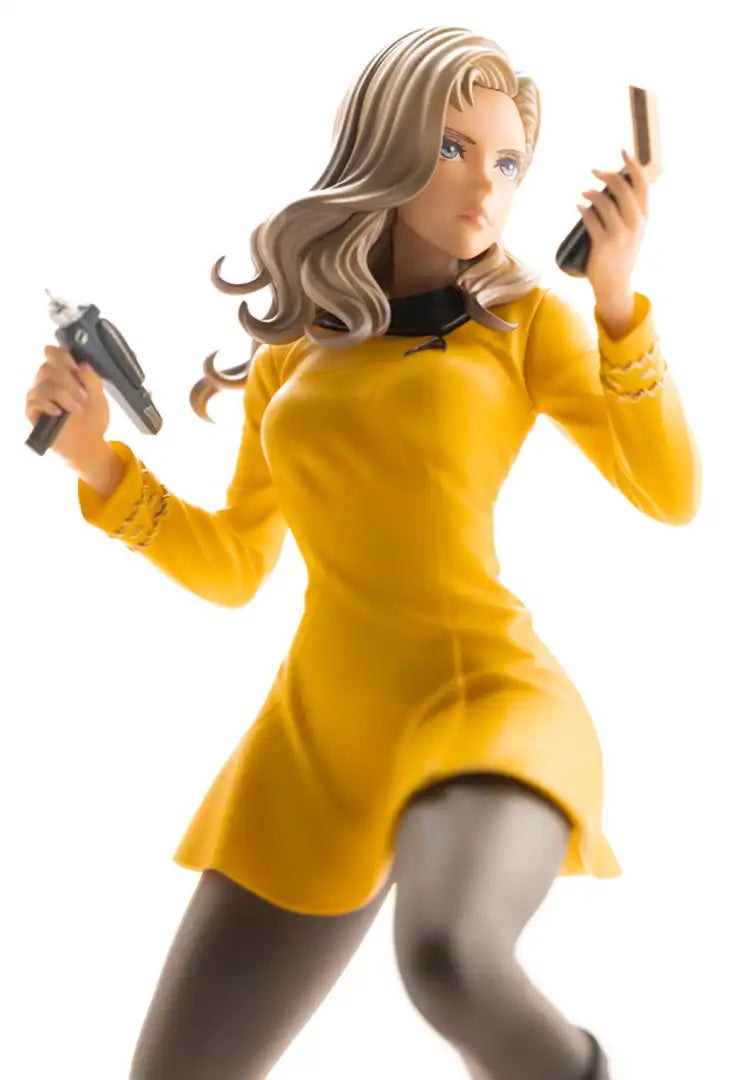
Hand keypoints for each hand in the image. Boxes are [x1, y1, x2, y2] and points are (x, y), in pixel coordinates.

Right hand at [25, 346, 109, 467]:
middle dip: (68, 381)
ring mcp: (39, 396)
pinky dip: (47, 404)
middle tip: (84, 396)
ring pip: (43, 384)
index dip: (62, 356)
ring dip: (63, 395)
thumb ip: (92, 380)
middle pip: (47, 367)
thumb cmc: (93, 419)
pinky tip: (59, 412)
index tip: (75, 369)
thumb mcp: (99, 398)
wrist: (89, 445)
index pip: (54, 354)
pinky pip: (34, 400)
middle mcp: (48, 382)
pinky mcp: (33, 412)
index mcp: (64, 374)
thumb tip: (82, 364)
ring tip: (78, 409)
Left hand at [577, 149, 649, 299]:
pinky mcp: (604, 244)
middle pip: (622, 189)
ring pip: (604, 202)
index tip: (623, 151)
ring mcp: (620, 234)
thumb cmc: (620, 255)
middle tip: (593, 171)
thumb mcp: (632, 231)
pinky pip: (591, 219)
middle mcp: (635, 224)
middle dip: (607, 175)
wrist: (615, 285)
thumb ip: (628, 211)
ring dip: (592, 193)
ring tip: (584, 193)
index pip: (642, 184)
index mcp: (644, 218)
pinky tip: (579, 207)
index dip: (633, 165)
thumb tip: (611, 187)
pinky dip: (583, 209)